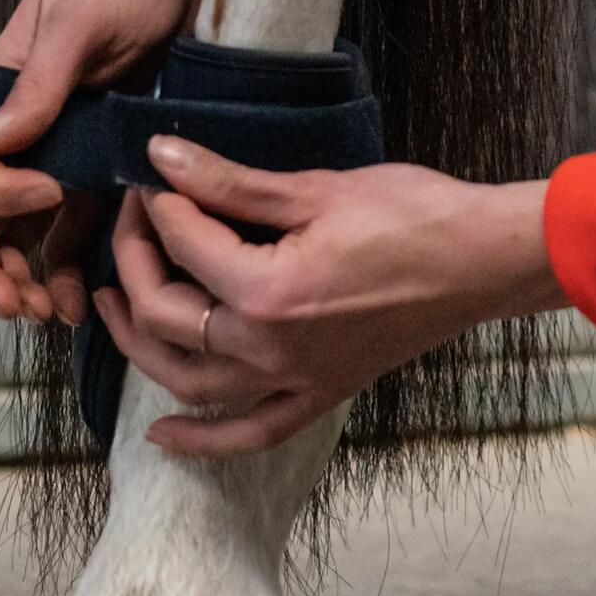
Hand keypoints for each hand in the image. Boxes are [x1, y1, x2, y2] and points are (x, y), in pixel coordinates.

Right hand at [0, 0, 213, 322]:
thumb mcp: (81, 21)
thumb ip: (38, 83)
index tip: (45, 188)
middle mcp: (18, 139)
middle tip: (12, 303)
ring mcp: (55, 167)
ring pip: (15, 242)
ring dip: (21, 283)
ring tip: (48, 313)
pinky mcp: (97, 188)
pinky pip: (66, 243)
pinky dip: (64, 278)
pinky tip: (78, 307)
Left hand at [93, 137, 568, 455]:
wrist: (485, 259)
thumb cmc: (414, 214)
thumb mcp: (314, 188)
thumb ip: (228, 182)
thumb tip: (161, 155)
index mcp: (268, 292)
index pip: (183, 245)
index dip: (157, 204)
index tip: (150, 176)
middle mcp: (272, 348)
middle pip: (167, 316)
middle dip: (134, 264)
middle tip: (130, 222)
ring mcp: (295, 379)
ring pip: (190, 381)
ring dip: (140, 346)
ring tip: (110, 306)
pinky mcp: (320, 393)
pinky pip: (250, 432)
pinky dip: (201, 440)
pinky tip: (159, 436)